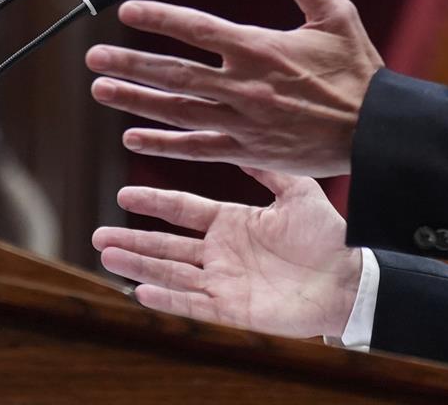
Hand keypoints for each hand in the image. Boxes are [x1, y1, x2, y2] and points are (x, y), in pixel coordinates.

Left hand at [86, 0, 382, 177]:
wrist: (376, 133)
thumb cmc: (358, 71)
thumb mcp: (336, 14)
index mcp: (261, 48)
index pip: (197, 30)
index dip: (159, 19)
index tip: (126, 11)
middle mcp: (245, 86)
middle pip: (176, 73)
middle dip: (131, 63)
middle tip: (94, 57)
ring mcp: (244, 122)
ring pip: (178, 111)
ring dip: (136, 100)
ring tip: (100, 89)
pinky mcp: (249, 151)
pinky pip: (197, 148)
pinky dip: (163, 145)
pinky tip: (131, 139)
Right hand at [93, 167, 362, 339]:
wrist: (350, 280)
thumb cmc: (327, 237)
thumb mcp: (297, 192)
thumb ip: (268, 169)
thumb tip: (245, 136)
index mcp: (232, 222)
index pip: (183, 210)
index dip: (154, 202)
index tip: (123, 194)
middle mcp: (221, 252)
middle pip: (167, 244)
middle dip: (133, 239)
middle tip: (98, 235)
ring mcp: (224, 282)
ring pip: (171, 272)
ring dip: (139, 265)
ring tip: (107, 255)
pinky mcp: (233, 310)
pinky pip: (193, 304)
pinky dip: (167, 298)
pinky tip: (141, 290)